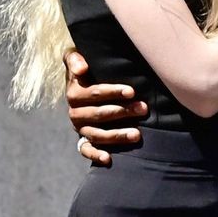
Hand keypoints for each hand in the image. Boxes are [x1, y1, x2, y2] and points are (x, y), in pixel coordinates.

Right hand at [63, 45, 145, 168]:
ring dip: (117, 135)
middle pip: (100, 114)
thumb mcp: (75, 57)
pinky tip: (108, 159)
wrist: (79, 86)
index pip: (94, 93)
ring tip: (137, 134)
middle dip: (122, 112)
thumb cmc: (86, 69)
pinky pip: (86, 150)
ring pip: (98, 134)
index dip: (113, 92)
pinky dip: (95, 155)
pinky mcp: (83, 140)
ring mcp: (79, 128)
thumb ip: (75, 58)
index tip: (131, 91)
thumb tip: (82, 68)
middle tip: (143, 109)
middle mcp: (75, 112)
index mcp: (74, 93)